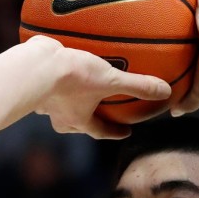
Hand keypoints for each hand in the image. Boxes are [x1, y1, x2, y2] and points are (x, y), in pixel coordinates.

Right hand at [28, 37, 171, 138]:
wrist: (33, 66)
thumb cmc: (71, 78)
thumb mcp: (110, 79)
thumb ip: (137, 85)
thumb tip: (165, 92)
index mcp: (78, 120)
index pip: (101, 132)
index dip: (115, 132)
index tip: (126, 132)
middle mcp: (59, 115)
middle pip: (77, 123)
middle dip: (88, 118)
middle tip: (98, 111)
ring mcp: (43, 100)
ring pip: (59, 105)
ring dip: (69, 99)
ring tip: (77, 87)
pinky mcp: (34, 81)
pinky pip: (47, 83)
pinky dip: (54, 78)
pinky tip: (58, 65)